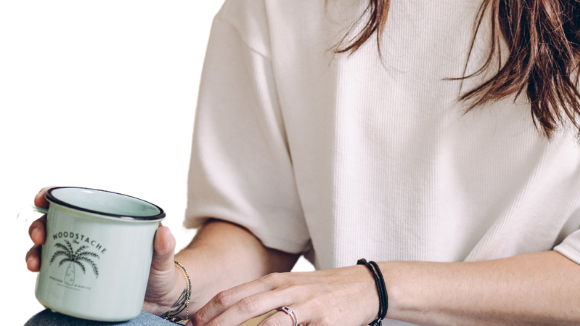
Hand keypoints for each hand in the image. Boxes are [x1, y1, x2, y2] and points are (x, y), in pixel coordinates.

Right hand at [26, 187, 182, 317]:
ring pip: (48, 251)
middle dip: (39, 226)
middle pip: (55, 225)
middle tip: (39, 236)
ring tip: (35, 263)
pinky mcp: (76, 283)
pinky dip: (42, 280)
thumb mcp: (163, 258)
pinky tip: (41, 285)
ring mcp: (80, 260)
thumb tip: (163, 232)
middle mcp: (91, 237)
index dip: (55, 195)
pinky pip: (53, 279)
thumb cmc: (160, 270)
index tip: (43, 197)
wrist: (158, 301)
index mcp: (109, 221)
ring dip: (34, 253)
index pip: (79, 202)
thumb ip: (165, 247)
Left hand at [189, 266, 379, 325]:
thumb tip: (236, 316)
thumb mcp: (293, 288)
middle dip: (217, 324)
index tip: (191, 325)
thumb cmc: (324, 291)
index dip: (211, 310)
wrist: (364, 286)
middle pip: (244, 306)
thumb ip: (268, 300)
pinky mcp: (322, 319)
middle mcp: (287, 288)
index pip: (236, 293)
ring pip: (265, 322)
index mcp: (276, 280)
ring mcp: (305, 303)